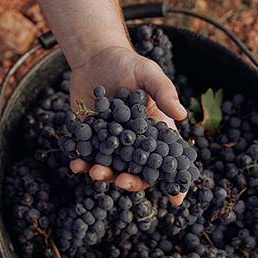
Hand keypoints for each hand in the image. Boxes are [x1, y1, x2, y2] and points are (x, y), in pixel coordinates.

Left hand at [69, 44, 188, 203]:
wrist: (95, 58)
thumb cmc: (129, 64)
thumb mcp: (149, 74)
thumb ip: (164, 92)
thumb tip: (182, 114)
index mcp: (156, 133)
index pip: (169, 162)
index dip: (175, 183)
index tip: (176, 199)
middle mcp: (135, 145)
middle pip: (138, 173)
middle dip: (131, 182)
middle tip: (122, 181)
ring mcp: (111, 145)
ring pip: (110, 170)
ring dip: (103, 176)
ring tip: (94, 172)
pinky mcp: (89, 141)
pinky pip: (86, 158)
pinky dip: (81, 164)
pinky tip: (75, 164)